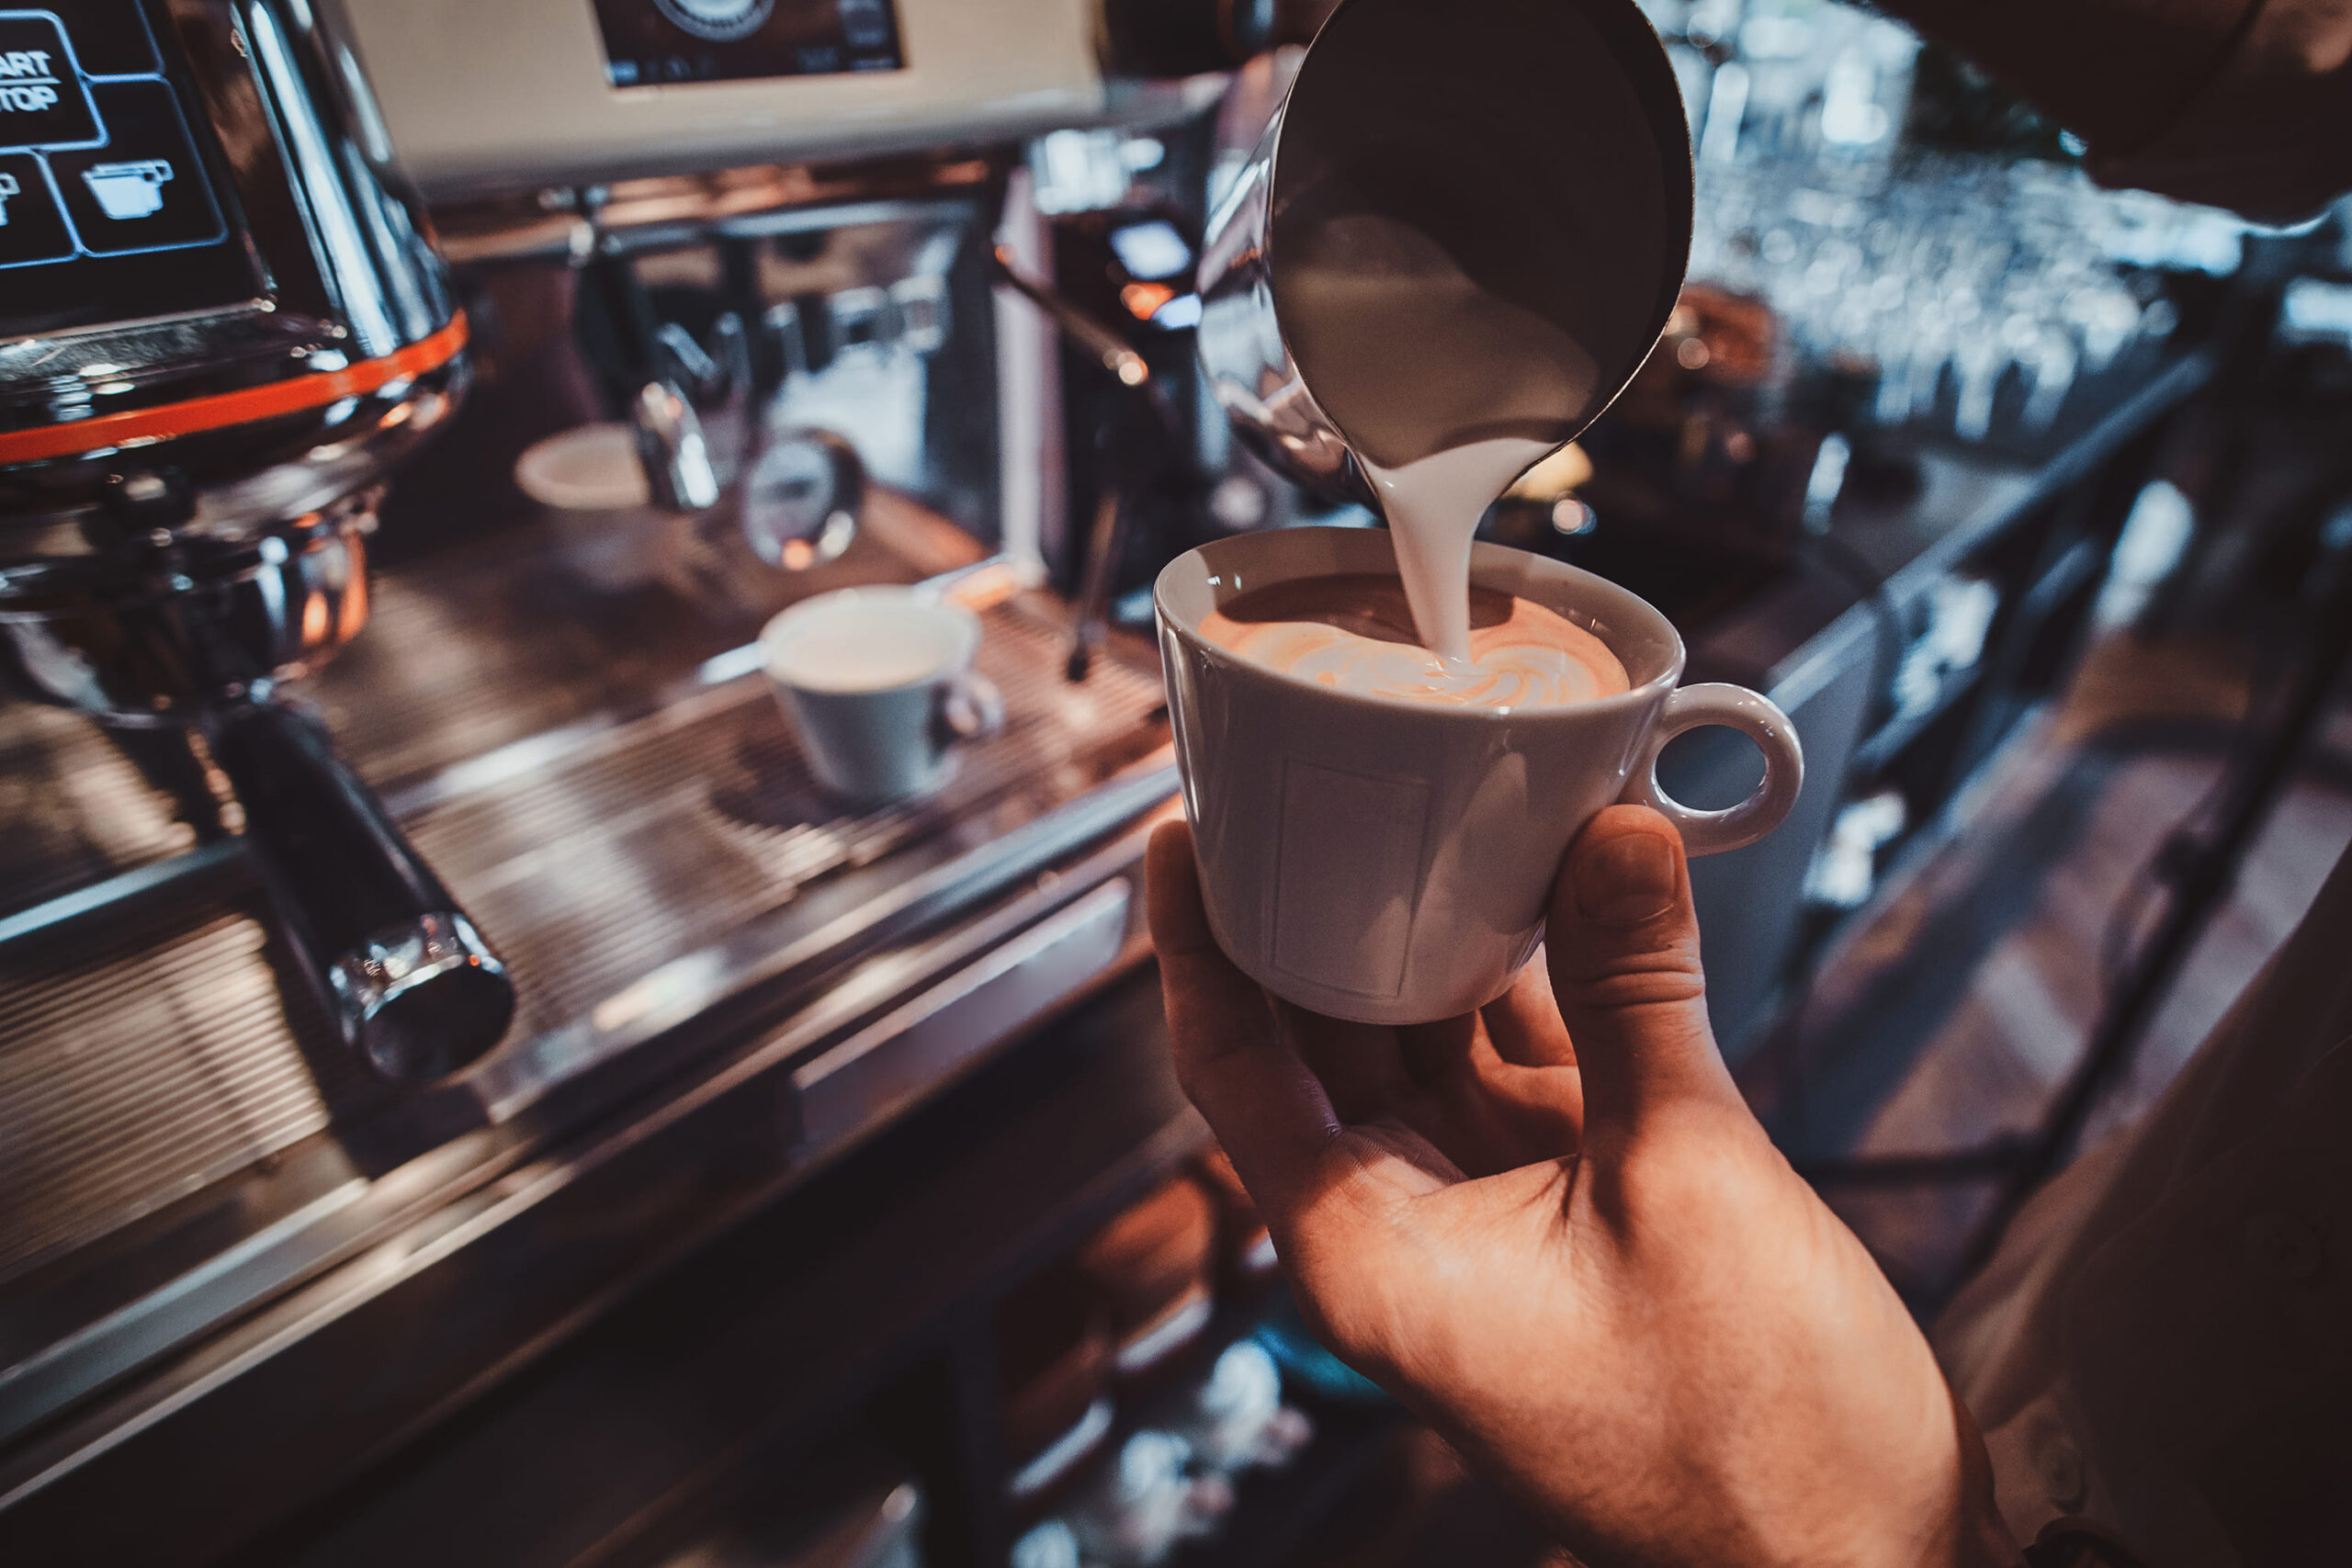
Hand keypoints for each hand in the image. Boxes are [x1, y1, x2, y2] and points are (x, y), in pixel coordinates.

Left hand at [1146, 806, 2014, 1567]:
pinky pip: (1522, 1059)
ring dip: (1427, 932)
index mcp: (1374, 1254)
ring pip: (1423, 1041)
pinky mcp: (1577, 1199)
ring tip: (1421, 799)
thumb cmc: (1759, 1438)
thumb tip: (1613, 832)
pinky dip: (1531, 975)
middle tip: (1305, 780)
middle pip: (1318, 1042)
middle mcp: (1410, 1228)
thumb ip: (1635, 997)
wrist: (1864, 1560)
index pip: (1236, 1072)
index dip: (1197, 949)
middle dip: (1310, 912)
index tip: (1184, 836)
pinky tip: (1549, 877)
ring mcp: (1494, 1209)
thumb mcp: (1686, 1180)